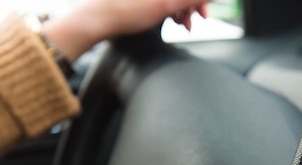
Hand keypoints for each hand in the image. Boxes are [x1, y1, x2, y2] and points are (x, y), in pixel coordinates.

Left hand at [42, 0, 209, 61]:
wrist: (98, 20)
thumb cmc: (126, 12)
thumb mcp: (165, 5)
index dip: (199, 1)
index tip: (203, 11)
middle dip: (191, 4)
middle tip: (196, 20)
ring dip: (183, 9)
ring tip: (183, 25)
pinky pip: (164, 0)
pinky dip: (172, 9)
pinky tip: (174, 21)